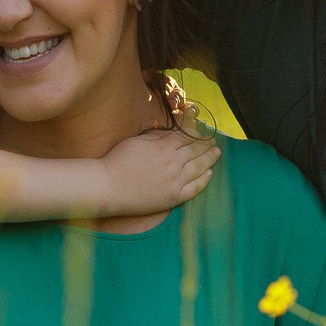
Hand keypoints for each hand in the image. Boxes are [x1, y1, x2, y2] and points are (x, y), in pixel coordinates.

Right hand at [98, 124, 219, 215]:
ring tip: (217, 153)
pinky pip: (194, 188)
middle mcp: (173, 163)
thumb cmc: (118, 161)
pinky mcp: (173, 197)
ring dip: (210, 158)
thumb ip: (157, 136)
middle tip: (213, 140)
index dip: (196, 131)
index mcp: (164, 147)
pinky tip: (209, 173)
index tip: (201, 128)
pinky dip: (204, 179)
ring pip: (199, 167)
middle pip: (196, 150)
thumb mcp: (137, 141)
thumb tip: (173, 131)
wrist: (108, 187)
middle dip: (206, 143)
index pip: (187, 135)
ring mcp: (175, 181)